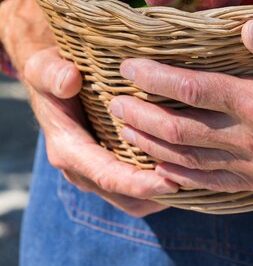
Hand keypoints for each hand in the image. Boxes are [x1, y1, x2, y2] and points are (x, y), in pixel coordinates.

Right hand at [0, 0, 177, 215]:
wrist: (50, 77)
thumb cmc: (51, 71)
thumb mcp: (45, 68)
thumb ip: (53, 75)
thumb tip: (70, 81)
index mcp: (68, 149)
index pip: (106, 175)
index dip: (138, 182)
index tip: (171, 181)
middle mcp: (81, 168)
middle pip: (123, 194)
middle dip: (156, 192)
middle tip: (193, 181)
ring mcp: (95, 169)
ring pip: (130, 198)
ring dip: (158, 193)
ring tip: (194, 179)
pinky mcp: (108, 163)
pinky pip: (133, 187)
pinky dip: (155, 185)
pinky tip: (183, 170)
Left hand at [109, 20, 252, 193]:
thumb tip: (249, 28)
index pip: (194, 90)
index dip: (157, 79)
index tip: (129, 66)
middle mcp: (250, 139)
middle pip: (181, 130)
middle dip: (142, 115)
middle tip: (113, 102)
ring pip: (189, 160)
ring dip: (153, 145)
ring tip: (125, 130)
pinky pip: (211, 184)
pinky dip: (180, 177)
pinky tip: (162, 170)